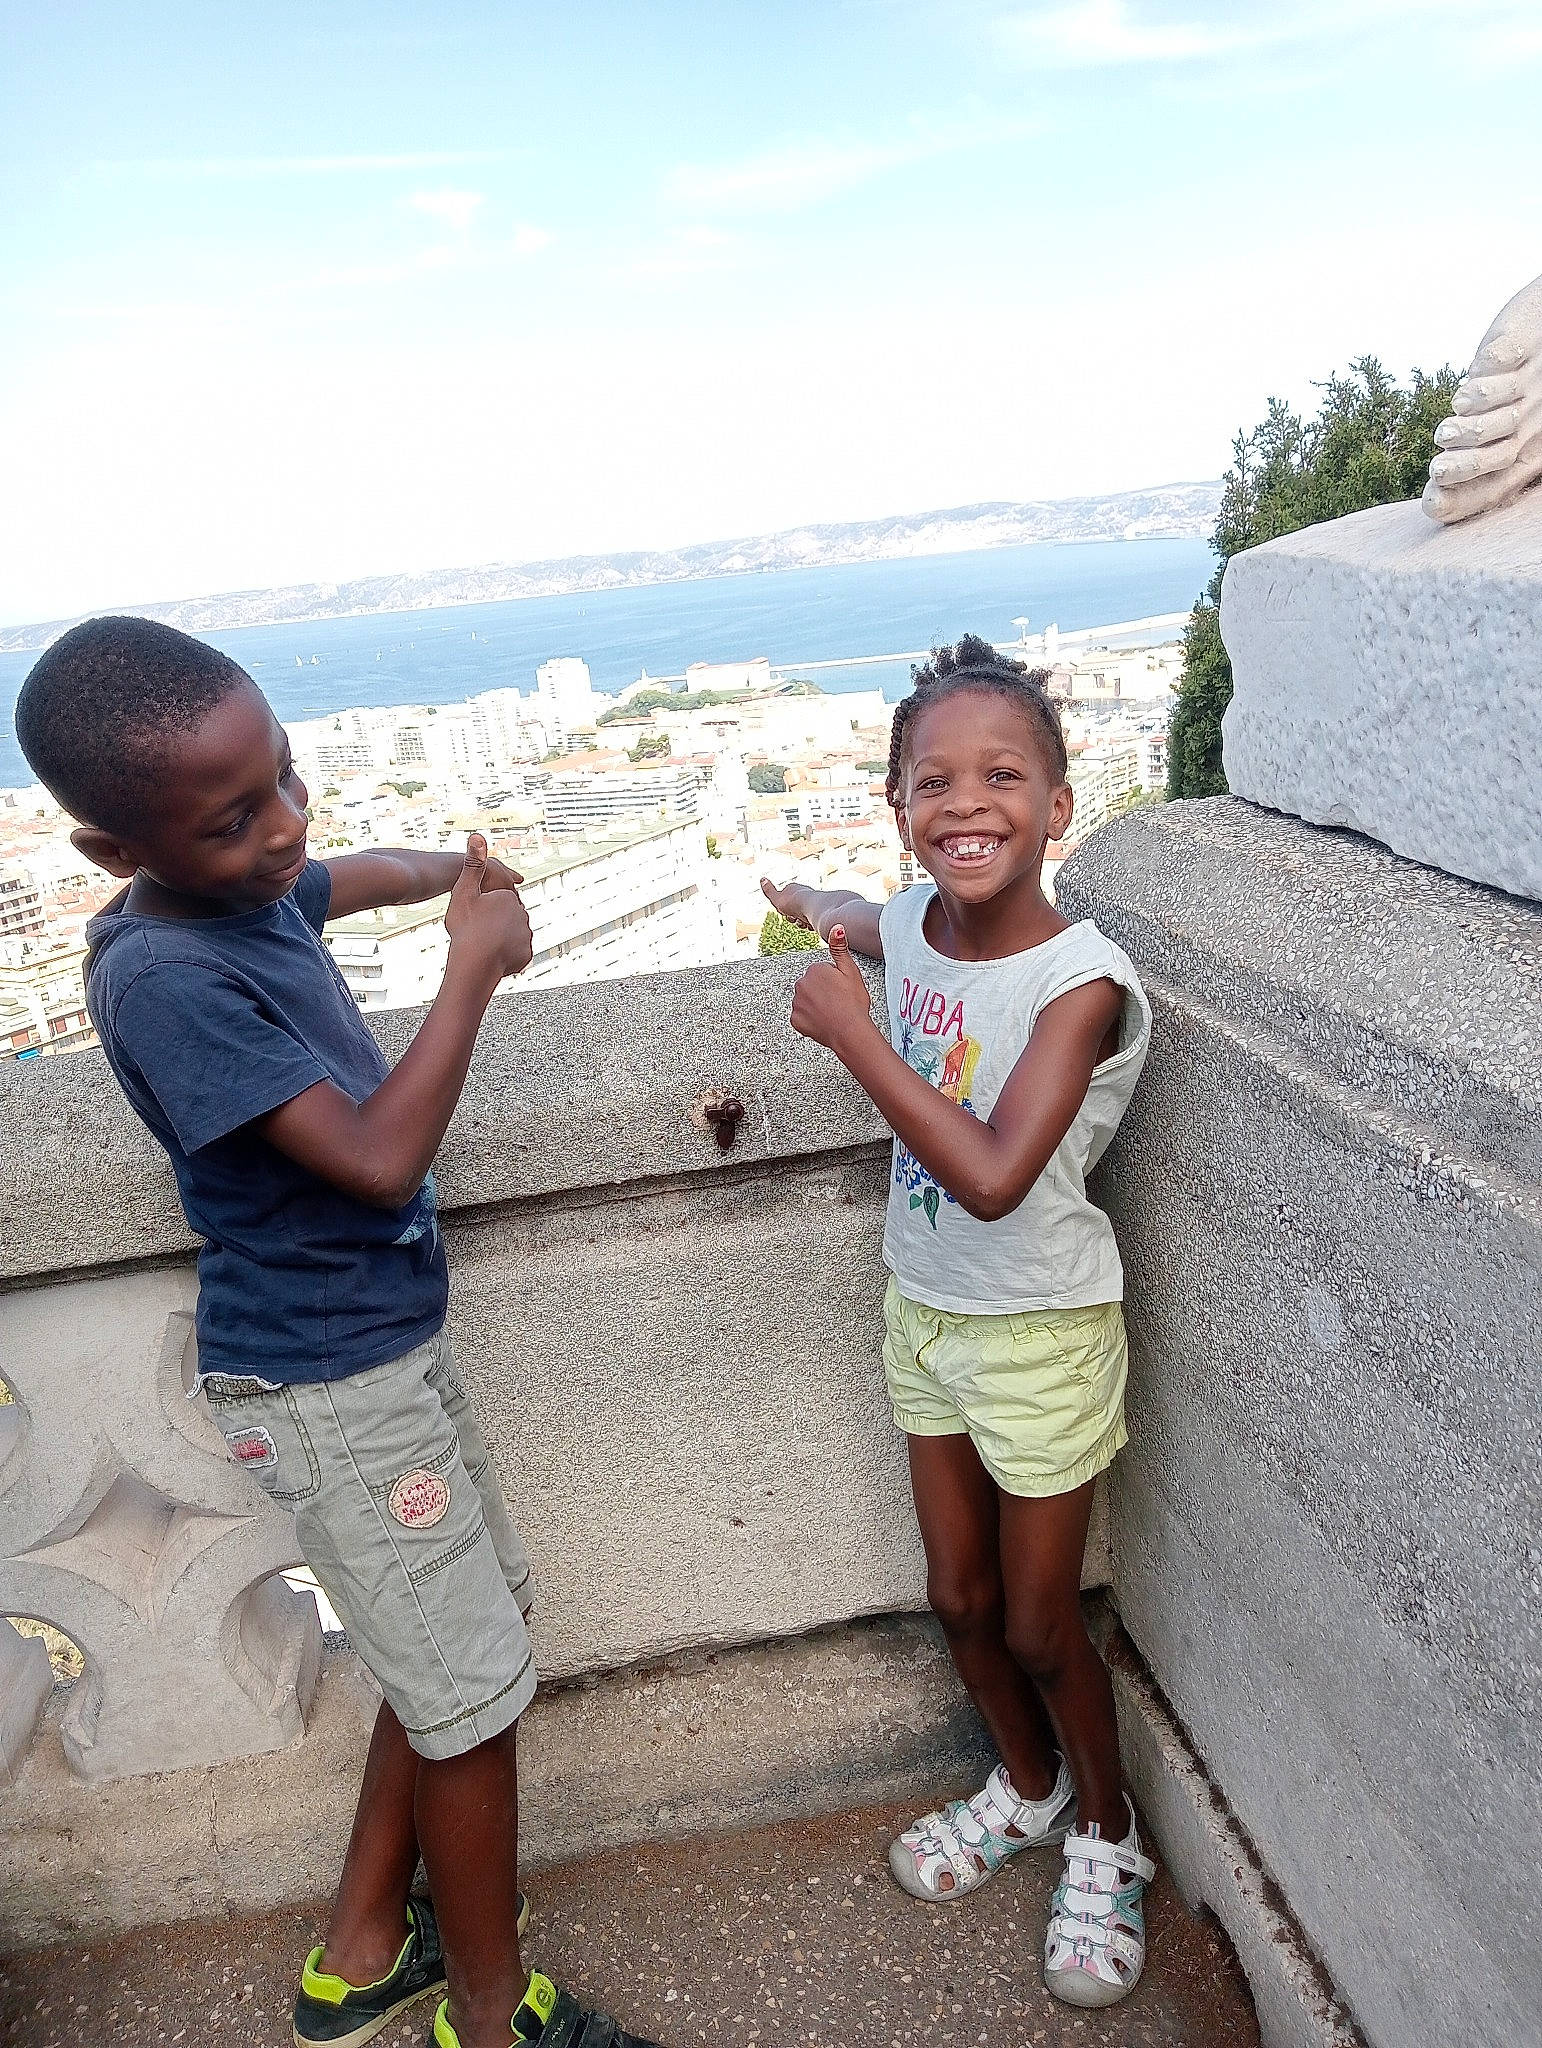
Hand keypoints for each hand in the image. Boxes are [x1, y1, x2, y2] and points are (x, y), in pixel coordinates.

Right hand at [444, 833, 532, 979]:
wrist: (476, 963)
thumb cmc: (467, 927)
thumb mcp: (465, 892)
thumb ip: (473, 865)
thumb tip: (477, 835)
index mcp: (508, 898)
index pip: (497, 900)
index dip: (483, 907)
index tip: (472, 917)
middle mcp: (522, 914)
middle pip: (504, 917)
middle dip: (493, 923)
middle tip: (475, 933)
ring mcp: (526, 935)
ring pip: (510, 934)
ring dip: (500, 939)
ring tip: (482, 947)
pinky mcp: (526, 954)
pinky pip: (514, 952)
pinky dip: (506, 954)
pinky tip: (491, 957)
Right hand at [760, 876, 811, 927]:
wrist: (813, 908)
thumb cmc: (794, 903)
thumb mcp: (777, 898)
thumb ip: (769, 891)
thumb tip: (762, 879)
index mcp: (794, 889)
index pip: (784, 901)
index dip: (783, 909)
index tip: (784, 912)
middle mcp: (804, 894)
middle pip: (793, 910)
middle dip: (792, 917)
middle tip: (794, 918)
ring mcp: (812, 902)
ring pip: (802, 917)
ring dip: (801, 922)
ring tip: (803, 921)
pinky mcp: (820, 911)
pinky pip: (812, 921)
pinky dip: (809, 924)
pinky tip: (810, 923)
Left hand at [790, 924, 871, 1051]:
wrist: (849, 1031)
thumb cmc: (853, 1003)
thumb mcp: (851, 971)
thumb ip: (839, 948)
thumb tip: (836, 927)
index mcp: (814, 970)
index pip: (822, 972)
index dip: (834, 982)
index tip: (841, 990)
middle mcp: (801, 984)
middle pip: (811, 986)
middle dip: (822, 992)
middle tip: (838, 1002)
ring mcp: (796, 1003)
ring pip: (806, 1001)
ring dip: (815, 1006)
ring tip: (832, 1013)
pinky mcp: (795, 1020)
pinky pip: (801, 1017)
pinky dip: (810, 1020)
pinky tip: (823, 1022)